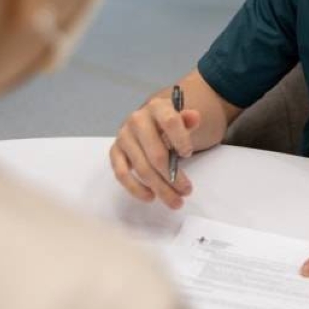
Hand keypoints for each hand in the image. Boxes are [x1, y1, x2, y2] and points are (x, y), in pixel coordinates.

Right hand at [109, 94, 201, 208]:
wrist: (150, 121)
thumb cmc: (168, 124)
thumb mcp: (181, 118)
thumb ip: (188, 120)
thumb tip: (194, 117)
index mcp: (157, 107)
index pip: (170, 122)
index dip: (181, 139)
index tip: (189, 154)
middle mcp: (137, 120)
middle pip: (156, 153)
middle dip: (173, 177)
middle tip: (187, 191)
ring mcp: (124, 136)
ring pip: (142, 168)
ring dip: (160, 188)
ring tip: (175, 201)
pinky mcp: (114, 152)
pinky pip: (122, 174)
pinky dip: (136, 189)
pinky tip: (150, 197)